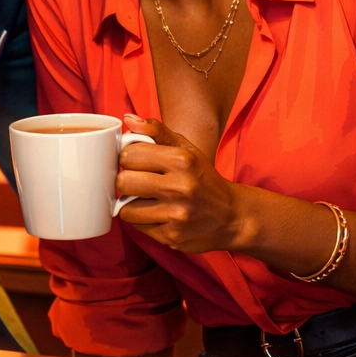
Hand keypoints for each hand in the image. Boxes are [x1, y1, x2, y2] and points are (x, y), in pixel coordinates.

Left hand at [116, 114, 242, 253]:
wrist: (232, 217)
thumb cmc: (203, 178)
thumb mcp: (186, 148)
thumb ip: (156, 131)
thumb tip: (128, 119)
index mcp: (182, 160)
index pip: (129, 154)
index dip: (127, 157)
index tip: (134, 161)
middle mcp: (180, 187)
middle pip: (123, 181)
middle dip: (125, 180)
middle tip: (136, 180)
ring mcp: (176, 215)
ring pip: (126, 208)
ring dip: (130, 203)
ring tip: (144, 198)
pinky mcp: (172, 237)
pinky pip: (138, 226)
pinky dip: (141, 219)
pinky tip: (155, 213)